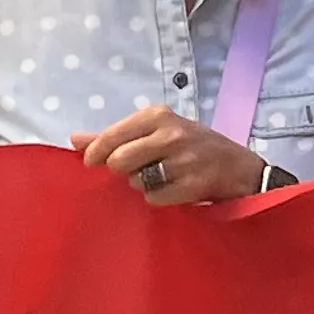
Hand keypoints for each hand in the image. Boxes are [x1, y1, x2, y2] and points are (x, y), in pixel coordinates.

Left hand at [78, 104, 271, 206]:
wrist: (240, 167)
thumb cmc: (192, 146)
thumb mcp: (157, 131)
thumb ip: (114, 136)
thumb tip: (74, 140)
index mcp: (158, 115)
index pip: (113, 135)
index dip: (96, 151)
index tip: (90, 162)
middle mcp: (171, 133)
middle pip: (120, 160)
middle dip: (123, 170)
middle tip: (137, 169)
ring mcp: (184, 159)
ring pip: (137, 181)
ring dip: (143, 184)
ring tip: (161, 177)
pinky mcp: (194, 184)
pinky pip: (155, 198)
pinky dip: (158, 198)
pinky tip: (173, 189)